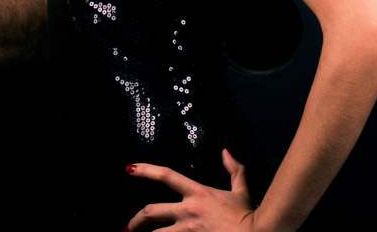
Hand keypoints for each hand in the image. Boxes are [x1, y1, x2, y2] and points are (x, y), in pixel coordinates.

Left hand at [126, 148, 257, 231]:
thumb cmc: (248, 215)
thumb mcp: (241, 190)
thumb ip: (234, 170)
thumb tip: (226, 152)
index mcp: (197, 193)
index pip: (167, 175)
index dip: (146, 170)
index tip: (129, 168)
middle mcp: (188, 211)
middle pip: (152, 211)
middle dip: (136, 220)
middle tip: (127, 227)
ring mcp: (188, 230)